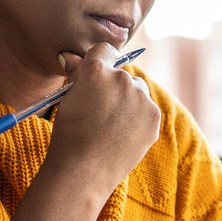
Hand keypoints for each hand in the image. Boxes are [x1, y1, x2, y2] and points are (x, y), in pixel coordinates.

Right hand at [49, 43, 161, 190]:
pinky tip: (123, 136)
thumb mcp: (68, 99)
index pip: (105, 50)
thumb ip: (76, 74)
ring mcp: (141, 97)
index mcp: (97, 69)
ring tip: (111, 127)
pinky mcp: (154, 116)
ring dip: (129, 102)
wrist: (83, 170)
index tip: (97, 78)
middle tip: (101, 111)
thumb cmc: (68, 134)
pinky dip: (138, 120)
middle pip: (122, 74)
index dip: (100, 63)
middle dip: (114, 87)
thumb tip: (70, 56)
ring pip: (137, 92)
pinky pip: (146, 110)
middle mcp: (122, 78)